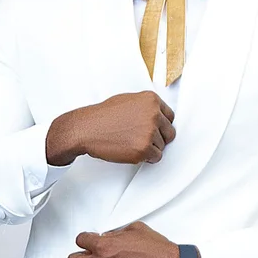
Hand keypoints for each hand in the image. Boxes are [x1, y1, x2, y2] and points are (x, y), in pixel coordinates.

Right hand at [46, 93, 174, 167]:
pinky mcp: (144, 149)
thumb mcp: (128, 100)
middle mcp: (153, 114)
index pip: (170, 116)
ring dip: (150, 148)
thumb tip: (158, 116)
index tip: (155, 129)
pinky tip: (132, 150)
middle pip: (169, 132)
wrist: (88, 128)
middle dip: (159, 138)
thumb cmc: (103, 116)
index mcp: (151, 100)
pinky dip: (146, 158)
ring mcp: (149, 132)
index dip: (161, 125)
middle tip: (143, 139)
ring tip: (131, 142)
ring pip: (162, 146)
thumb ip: (146, 107)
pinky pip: (156, 157)